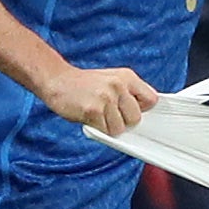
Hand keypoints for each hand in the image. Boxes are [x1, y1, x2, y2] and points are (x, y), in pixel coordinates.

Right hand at [44, 66, 159, 136]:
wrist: (56, 79)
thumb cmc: (85, 84)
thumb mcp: (112, 80)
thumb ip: (129, 93)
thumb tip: (146, 114)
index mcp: (127, 77)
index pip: (152, 100)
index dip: (142, 110)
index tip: (131, 113)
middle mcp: (118, 85)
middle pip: (136, 118)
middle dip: (124, 121)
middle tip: (109, 114)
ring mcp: (106, 98)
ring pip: (120, 128)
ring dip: (109, 127)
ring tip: (97, 114)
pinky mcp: (93, 110)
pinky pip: (105, 131)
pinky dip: (98, 129)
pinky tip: (89, 117)